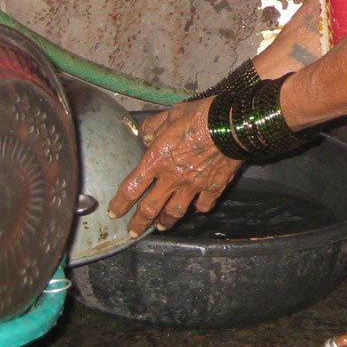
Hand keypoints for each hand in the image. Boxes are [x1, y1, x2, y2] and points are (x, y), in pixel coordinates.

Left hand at [107, 98, 242, 237]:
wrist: (232, 124)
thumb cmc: (200, 116)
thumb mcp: (171, 114)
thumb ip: (153, 126)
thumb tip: (144, 135)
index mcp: (156, 160)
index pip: (131, 188)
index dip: (120, 204)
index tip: (114, 212)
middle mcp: (172, 178)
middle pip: (150, 209)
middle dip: (139, 224)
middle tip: (133, 233)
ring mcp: (193, 186)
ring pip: (175, 212)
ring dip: (166, 222)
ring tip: (161, 227)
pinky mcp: (213, 187)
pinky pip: (203, 205)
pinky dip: (198, 208)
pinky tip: (196, 207)